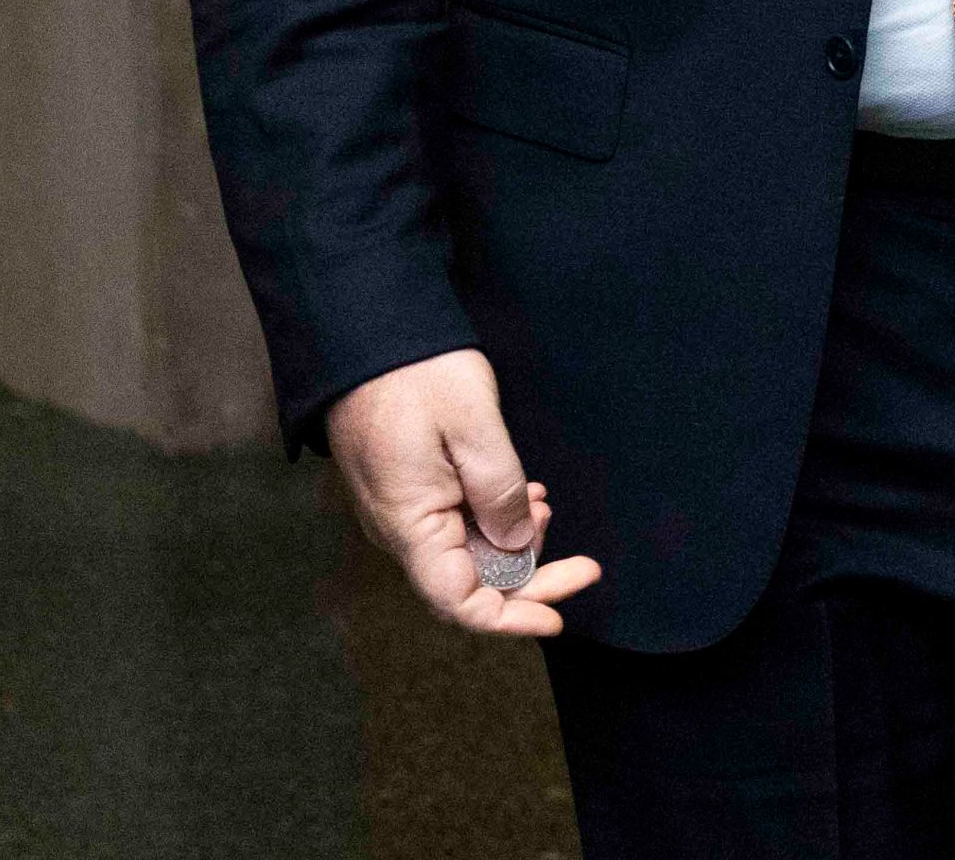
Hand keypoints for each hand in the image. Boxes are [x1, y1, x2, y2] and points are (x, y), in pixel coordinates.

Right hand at [325, 349, 603, 637]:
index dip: (511, 619)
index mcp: (409, 524)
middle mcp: (400, 531)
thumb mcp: (474, 427)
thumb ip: (499, 490)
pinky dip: (497, 522)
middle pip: (469, 586)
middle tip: (586, 565)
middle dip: (530, 580)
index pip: (458, 601)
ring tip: (543, 504)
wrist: (367, 335)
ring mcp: (403, 513)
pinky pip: (456, 529)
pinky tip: (524, 496)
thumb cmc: (418, 375)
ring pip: (467, 558)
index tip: (559, 619)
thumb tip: (517, 544)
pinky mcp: (410, 494)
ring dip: (514, 545)